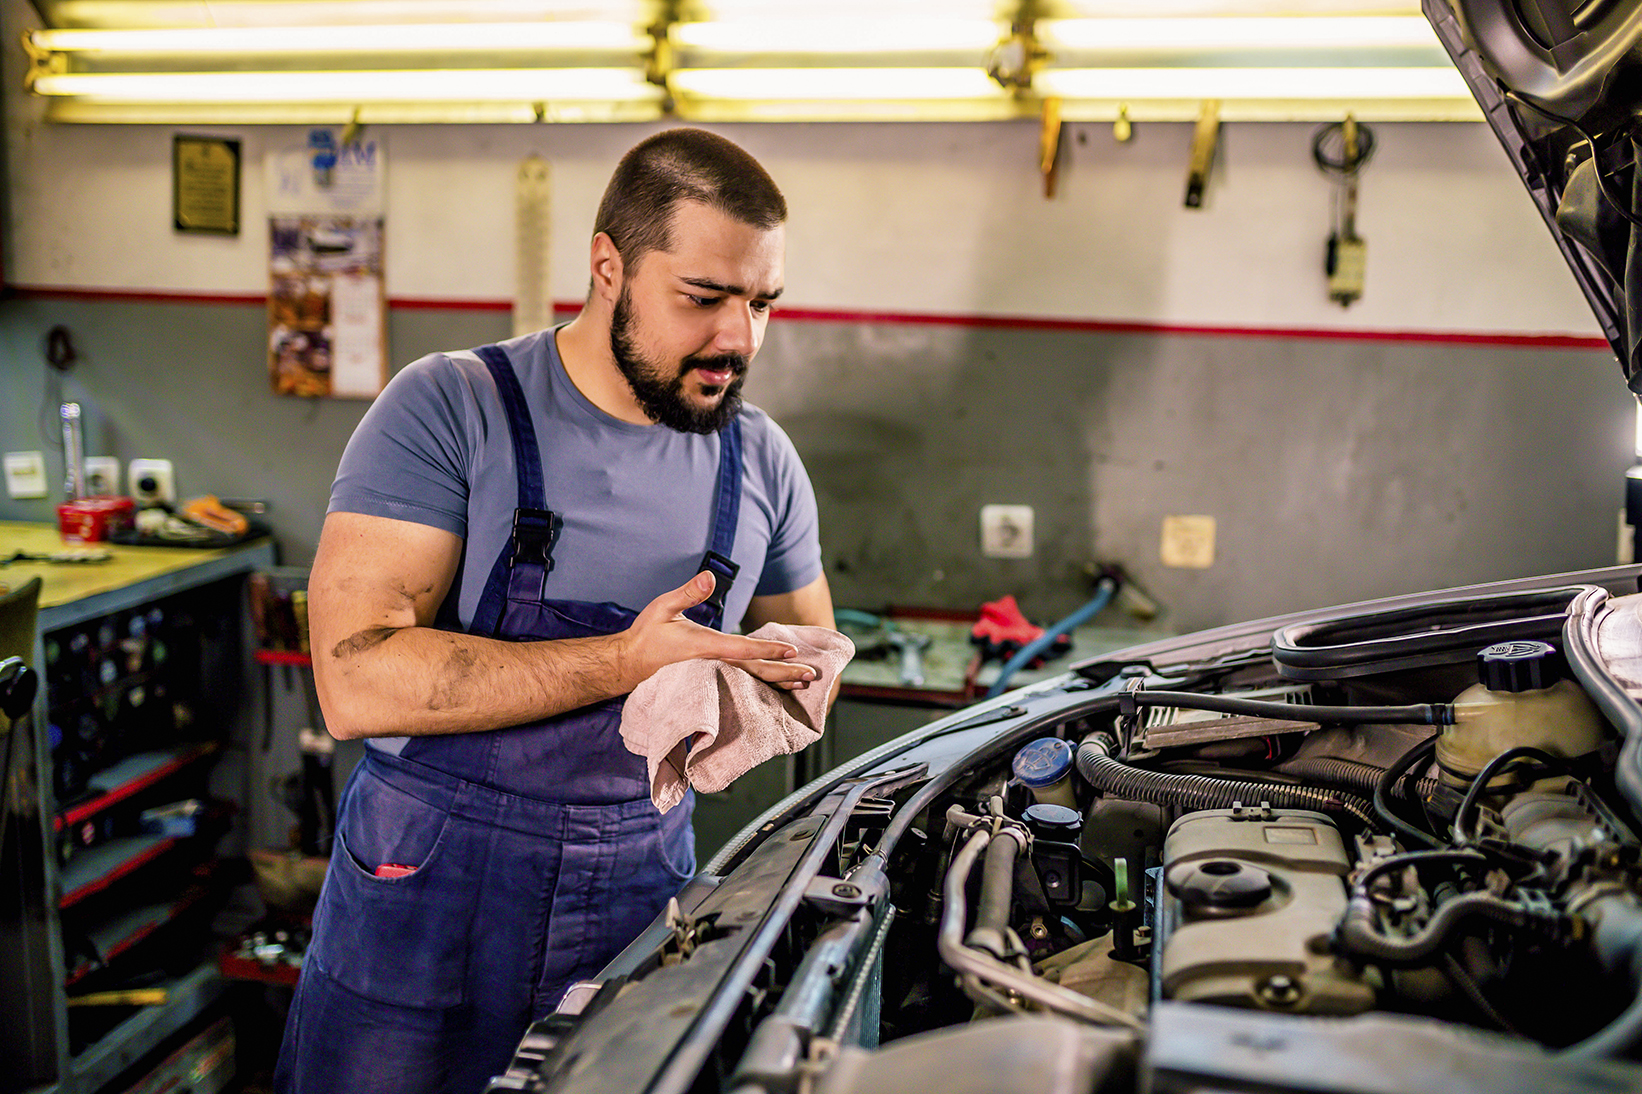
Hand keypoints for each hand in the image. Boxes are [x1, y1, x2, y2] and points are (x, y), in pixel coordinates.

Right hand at [622, 572, 811, 687]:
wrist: (632, 662)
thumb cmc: (648, 634)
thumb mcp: (663, 607)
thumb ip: (687, 593)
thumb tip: (708, 577)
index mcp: (704, 647)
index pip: (742, 649)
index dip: (767, 649)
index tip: (791, 651)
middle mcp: (714, 663)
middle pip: (755, 671)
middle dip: (784, 672)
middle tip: (811, 676)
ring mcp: (715, 673)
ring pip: (753, 679)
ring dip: (779, 680)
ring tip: (804, 683)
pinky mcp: (714, 675)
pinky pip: (745, 681)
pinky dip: (765, 683)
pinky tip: (780, 683)